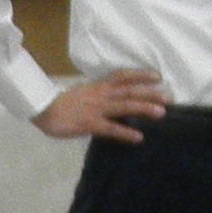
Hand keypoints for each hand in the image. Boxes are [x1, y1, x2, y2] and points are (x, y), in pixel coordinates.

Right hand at [36, 69, 168, 143]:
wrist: (42, 108)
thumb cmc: (60, 103)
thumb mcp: (82, 94)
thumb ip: (97, 95)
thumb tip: (110, 98)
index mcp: (98, 87)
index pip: (122, 76)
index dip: (140, 75)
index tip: (157, 76)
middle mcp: (101, 95)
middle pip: (129, 91)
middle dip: (150, 93)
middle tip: (169, 97)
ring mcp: (96, 108)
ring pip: (124, 106)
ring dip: (144, 108)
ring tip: (161, 113)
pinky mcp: (90, 124)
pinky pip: (111, 128)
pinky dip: (125, 133)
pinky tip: (138, 138)